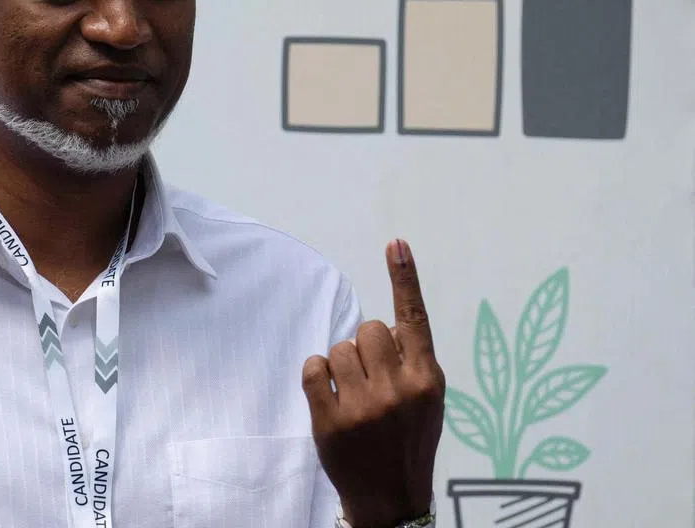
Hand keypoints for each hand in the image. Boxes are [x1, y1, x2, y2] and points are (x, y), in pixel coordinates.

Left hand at [302, 240, 444, 527]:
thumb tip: (383, 323)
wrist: (391, 499)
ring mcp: (365, 406)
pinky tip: (329, 395)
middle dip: (364, 347)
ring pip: (339, 347)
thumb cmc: (407, 440)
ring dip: (341, 364)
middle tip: (370, 379)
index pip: (415, 319)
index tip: (396, 243)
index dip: (405, 278)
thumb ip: (412, 361)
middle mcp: (400, 389)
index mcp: (428, 380)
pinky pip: (314, 367)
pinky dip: (317, 375)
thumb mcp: (427, 402)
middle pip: (368, 329)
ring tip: (353, 394)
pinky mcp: (332, 420)